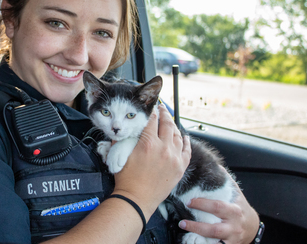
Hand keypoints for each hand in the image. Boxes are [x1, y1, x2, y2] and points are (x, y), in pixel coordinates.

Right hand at [113, 104, 191, 218]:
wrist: (136, 199)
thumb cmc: (126, 179)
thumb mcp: (119, 155)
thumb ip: (121, 139)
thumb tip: (122, 128)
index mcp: (148, 143)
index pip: (152, 120)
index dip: (151, 112)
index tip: (152, 107)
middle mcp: (163, 148)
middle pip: (167, 124)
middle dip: (164, 113)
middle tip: (162, 108)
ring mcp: (174, 158)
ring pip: (178, 135)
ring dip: (174, 126)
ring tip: (170, 121)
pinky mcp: (180, 168)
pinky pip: (187, 150)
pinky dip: (186, 141)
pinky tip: (184, 136)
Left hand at [178, 175, 258, 243]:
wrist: (252, 226)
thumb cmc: (239, 206)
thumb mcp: (235, 193)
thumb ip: (224, 181)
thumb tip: (213, 164)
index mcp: (234, 211)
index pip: (217, 207)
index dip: (202, 205)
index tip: (189, 201)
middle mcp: (233, 226)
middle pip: (215, 229)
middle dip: (197, 226)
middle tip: (182, 221)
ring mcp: (230, 238)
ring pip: (214, 241)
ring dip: (197, 236)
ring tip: (183, 228)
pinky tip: (192, 240)